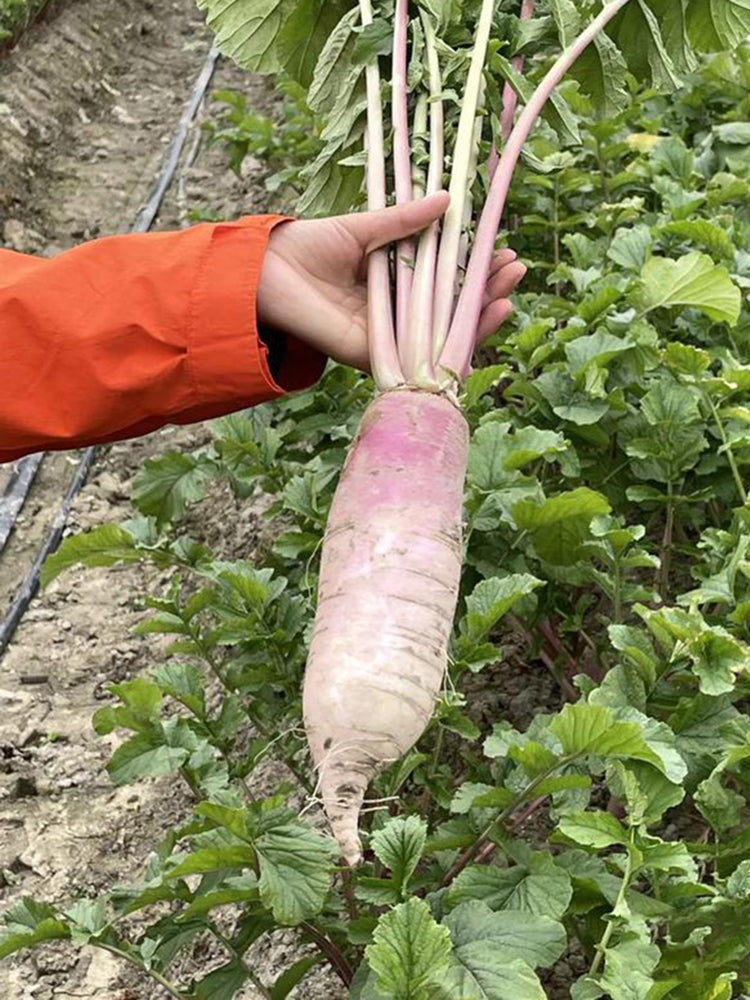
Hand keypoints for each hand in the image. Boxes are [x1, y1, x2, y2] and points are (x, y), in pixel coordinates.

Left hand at [257, 191, 526, 371]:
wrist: (265, 272)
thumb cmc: (307, 247)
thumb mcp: (364, 225)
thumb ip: (403, 220)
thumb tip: (448, 200)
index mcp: (393, 283)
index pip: (446, 281)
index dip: (476, 268)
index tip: (503, 249)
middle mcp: (394, 313)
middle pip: (452, 309)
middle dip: (488, 290)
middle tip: (515, 267)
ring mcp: (387, 336)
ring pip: (444, 334)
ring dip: (482, 314)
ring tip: (509, 291)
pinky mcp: (374, 355)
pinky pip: (421, 354)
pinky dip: (455, 340)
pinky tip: (483, 319)